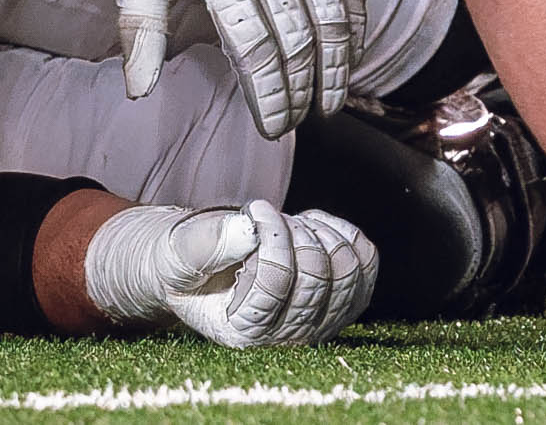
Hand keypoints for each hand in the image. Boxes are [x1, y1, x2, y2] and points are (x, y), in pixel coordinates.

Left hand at [16, 0, 361, 134]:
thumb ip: (141, 29)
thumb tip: (136, 89)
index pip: (256, 51)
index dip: (270, 96)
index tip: (273, 127)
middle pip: (297, 41)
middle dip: (302, 90)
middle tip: (301, 122)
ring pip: (331, 16)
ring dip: (337, 63)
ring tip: (332, 100)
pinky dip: (355, 18)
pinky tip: (352, 48)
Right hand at [79, 199, 378, 346]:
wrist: (200, 272)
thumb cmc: (186, 266)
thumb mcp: (179, 256)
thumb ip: (208, 245)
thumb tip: (251, 230)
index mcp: (245, 333)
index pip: (278, 282)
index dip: (273, 236)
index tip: (255, 209)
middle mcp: (289, 337)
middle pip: (316, 276)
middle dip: (293, 231)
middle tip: (267, 215)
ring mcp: (322, 322)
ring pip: (347, 271)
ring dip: (319, 232)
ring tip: (287, 221)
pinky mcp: (343, 301)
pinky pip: (366, 263)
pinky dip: (343, 233)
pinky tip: (313, 225)